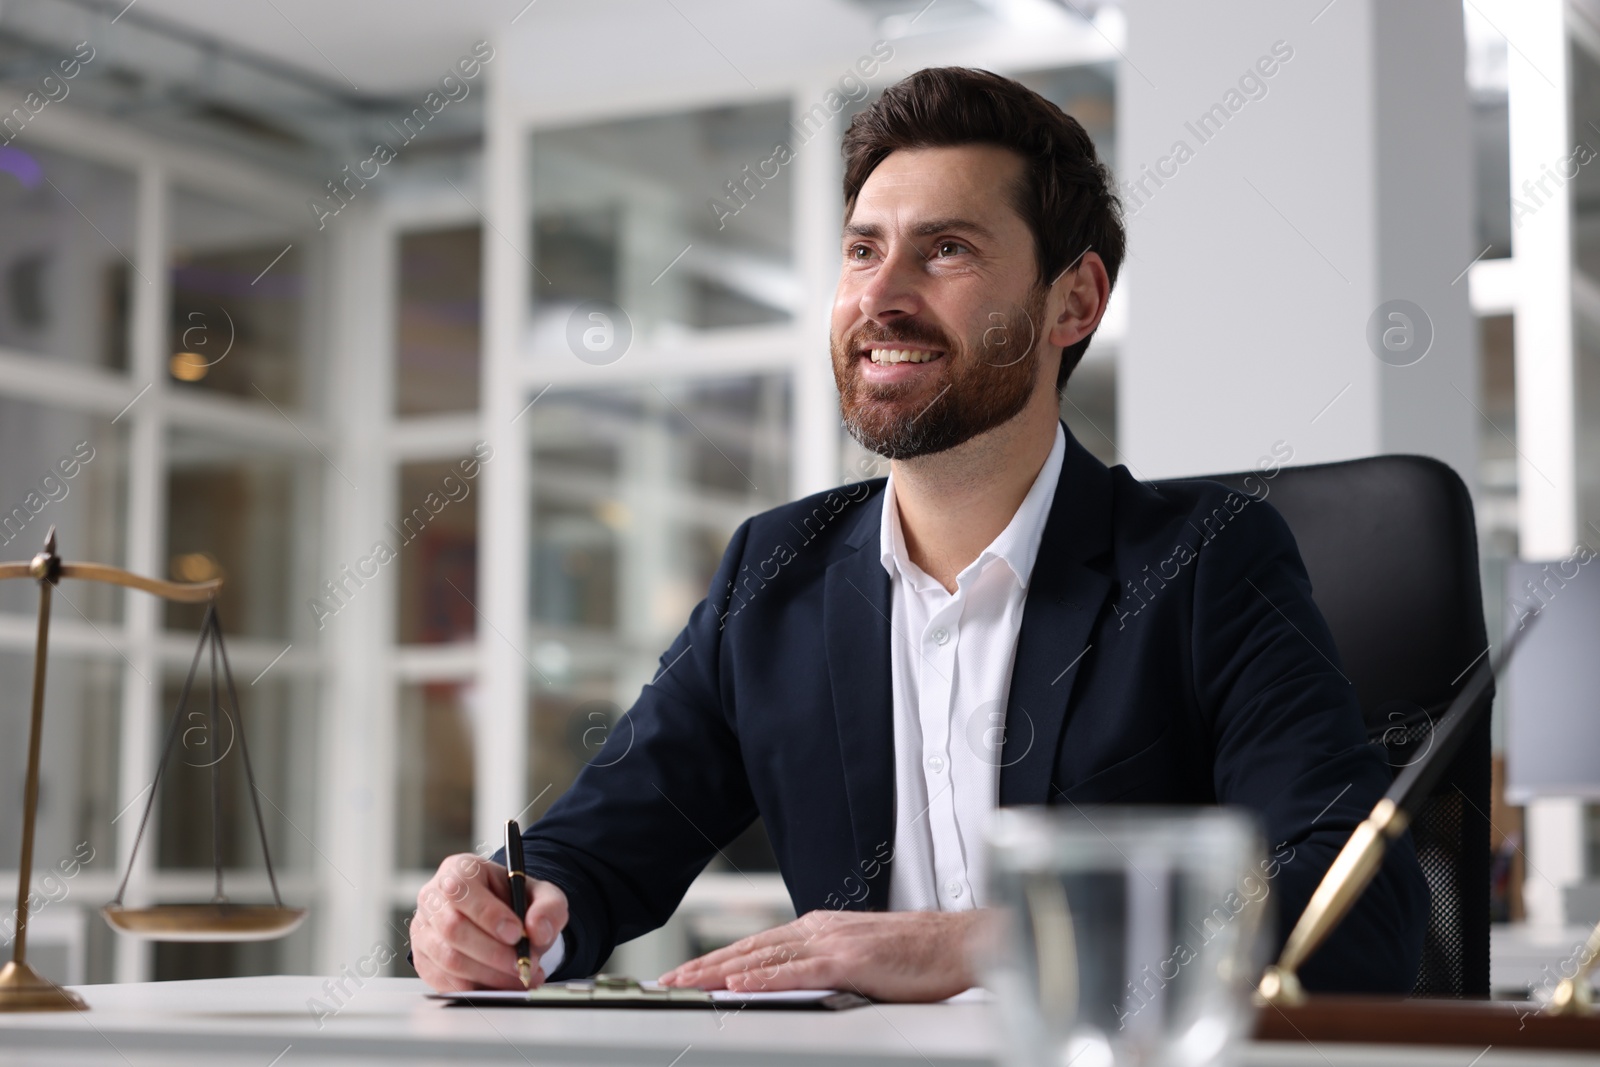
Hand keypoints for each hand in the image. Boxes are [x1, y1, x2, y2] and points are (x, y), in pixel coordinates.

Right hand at [409, 852, 568, 991]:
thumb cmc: (517, 902)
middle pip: (453, 929)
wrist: (504, 920)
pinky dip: (476, 988)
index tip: (517, 934)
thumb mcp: (543, 895)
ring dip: (488, 975)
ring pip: (448, 959)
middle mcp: (434, 897)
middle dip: (493, 952)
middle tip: (523, 964)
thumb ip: (548, 907)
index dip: (488, 915)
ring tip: (519, 976)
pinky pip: (444, 981)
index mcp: (460, 869)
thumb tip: (538, 930)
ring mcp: (423, 930)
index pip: (460, 890)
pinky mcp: (423, 960)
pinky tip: (501, 985)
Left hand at [658, 909, 984, 1002]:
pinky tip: (737, 983)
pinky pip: (798, 971)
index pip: (758, 946)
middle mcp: (820, 929)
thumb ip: (823, 968)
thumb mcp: (858, 960)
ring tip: (687, 983)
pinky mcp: (849, 961)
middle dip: (705, 965)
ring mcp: (833, 942)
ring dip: (720, 970)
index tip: (687, 974)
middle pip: (751, 948)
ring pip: (764, 957)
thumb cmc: (916, 957)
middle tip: (668, 981)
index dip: (718, 959)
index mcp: (820, 929)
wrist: (957, 944)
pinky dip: (764, 977)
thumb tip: (792, 986)